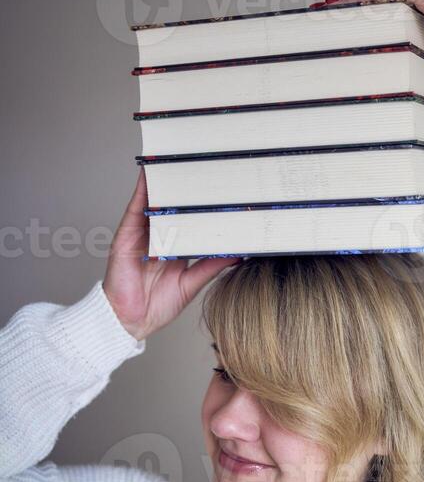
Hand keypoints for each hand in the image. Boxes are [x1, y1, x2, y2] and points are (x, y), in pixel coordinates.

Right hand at [102, 168, 241, 341]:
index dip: (203, 206)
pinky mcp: (127, 235)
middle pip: (173, 206)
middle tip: (205, 166)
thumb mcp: (193, 282)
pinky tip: (150, 173)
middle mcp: (159, 236)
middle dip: (187, 188)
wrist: (130, 321)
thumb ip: (212, 266)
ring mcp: (142, 234)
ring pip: (155, 201)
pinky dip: (142, 190)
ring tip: (178, 160)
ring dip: (164, 181)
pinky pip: (135, 207)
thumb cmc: (157, 305)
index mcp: (175, 246)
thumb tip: (238, 254)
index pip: (191, 220)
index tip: (221, 190)